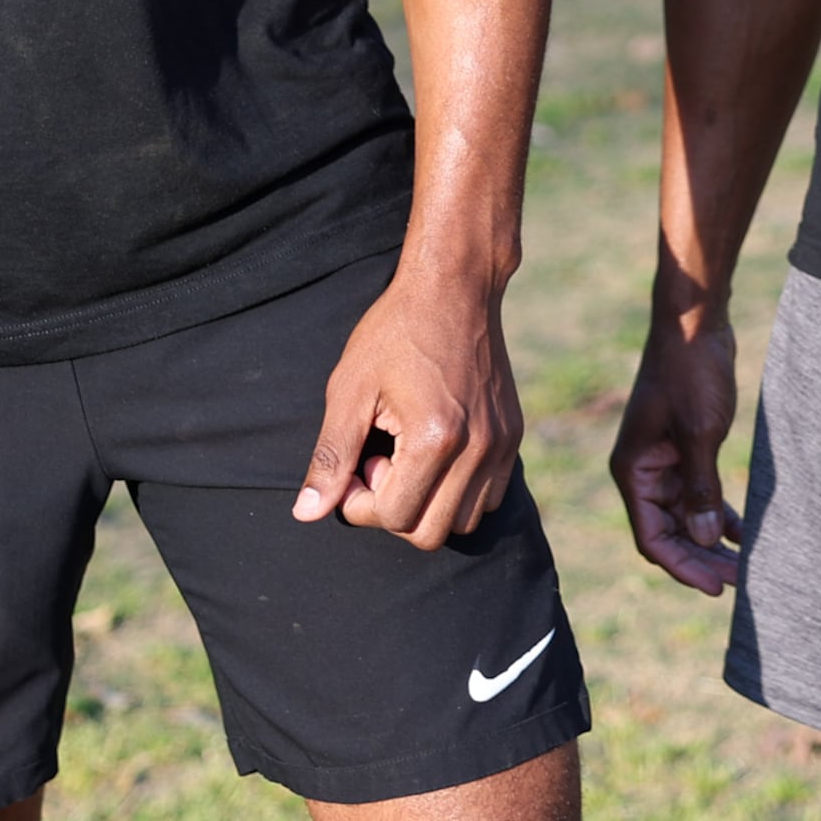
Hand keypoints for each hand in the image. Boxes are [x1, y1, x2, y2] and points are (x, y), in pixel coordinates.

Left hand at [294, 265, 523, 549]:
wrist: (454, 287)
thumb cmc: (395, 331)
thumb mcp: (350, 389)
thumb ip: (331, 456)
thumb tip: (307, 513)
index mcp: (435, 439)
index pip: (393, 518)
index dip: (359, 503)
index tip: (355, 464)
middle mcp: (477, 449)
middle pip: (429, 534)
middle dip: (393, 510)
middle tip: (379, 461)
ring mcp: (501, 445)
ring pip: (462, 522)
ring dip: (427, 504)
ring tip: (406, 455)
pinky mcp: (512, 437)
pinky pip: (487, 497)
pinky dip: (457, 492)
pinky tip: (434, 451)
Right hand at [608, 306, 740, 594]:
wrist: (695, 323)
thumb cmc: (690, 373)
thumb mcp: (699, 433)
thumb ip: (701, 490)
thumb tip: (704, 542)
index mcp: (634, 470)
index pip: (651, 537)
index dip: (682, 567)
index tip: (716, 587)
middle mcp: (643, 471)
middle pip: (668, 533)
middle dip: (700, 558)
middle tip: (739, 581)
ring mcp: (664, 461)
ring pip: (685, 517)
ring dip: (710, 540)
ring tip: (745, 564)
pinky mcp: (685, 449)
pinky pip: (698, 494)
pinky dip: (717, 513)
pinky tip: (740, 532)